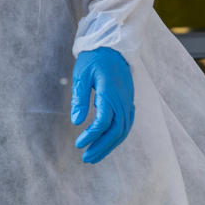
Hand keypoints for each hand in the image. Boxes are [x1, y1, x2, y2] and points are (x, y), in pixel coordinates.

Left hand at [71, 47, 134, 163]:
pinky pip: (126, 124)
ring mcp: (128, 102)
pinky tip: (107, 143)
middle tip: (86, 158)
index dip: (92, 135)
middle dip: (102, 147)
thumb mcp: (81, 74)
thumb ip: (79, 98)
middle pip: (117, 131)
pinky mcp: (129, 102)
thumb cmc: (94, 58)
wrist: (113, 46)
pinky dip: (117, 137)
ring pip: (123, 130)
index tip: (79, 144)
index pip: (104, 121)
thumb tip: (76, 121)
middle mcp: (123, 100)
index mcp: (111, 93)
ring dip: (109, 145)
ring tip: (94, 156)